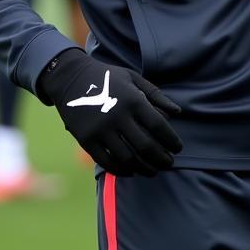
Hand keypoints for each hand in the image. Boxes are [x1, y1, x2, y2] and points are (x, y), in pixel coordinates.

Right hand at [38, 48, 182, 176]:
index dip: (171, 140)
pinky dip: (121, 170)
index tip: (178, 148)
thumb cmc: (109, 78)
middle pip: (145, 146)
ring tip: (153, 171)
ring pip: (127, 158)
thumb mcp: (134, 78)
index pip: (158, 126)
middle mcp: (118, 116)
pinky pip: (106, 161)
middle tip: (169, 164)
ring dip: (143, 168)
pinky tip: (131, 171)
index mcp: (133, 100)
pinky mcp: (86, 140)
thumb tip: (177, 113)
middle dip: (161, 158)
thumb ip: (156, 95)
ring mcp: (100, 130)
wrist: (71, 78)